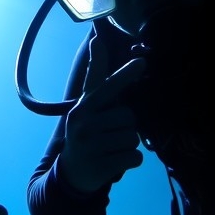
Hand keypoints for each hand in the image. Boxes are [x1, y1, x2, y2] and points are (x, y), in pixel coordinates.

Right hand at [58, 31, 146, 193]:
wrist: (71, 173)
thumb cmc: (86, 132)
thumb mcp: (87, 105)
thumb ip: (97, 77)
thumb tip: (97, 40)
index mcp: (83, 106)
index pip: (107, 86)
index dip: (126, 74)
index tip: (142, 62)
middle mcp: (85, 123)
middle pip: (129, 116)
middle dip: (125, 125)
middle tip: (109, 134)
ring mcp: (92, 146)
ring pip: (133, 137)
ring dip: (128, 144)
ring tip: (111, 147)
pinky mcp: (102, 166)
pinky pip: (135, 157)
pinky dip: (131, 161)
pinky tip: (114, 161)